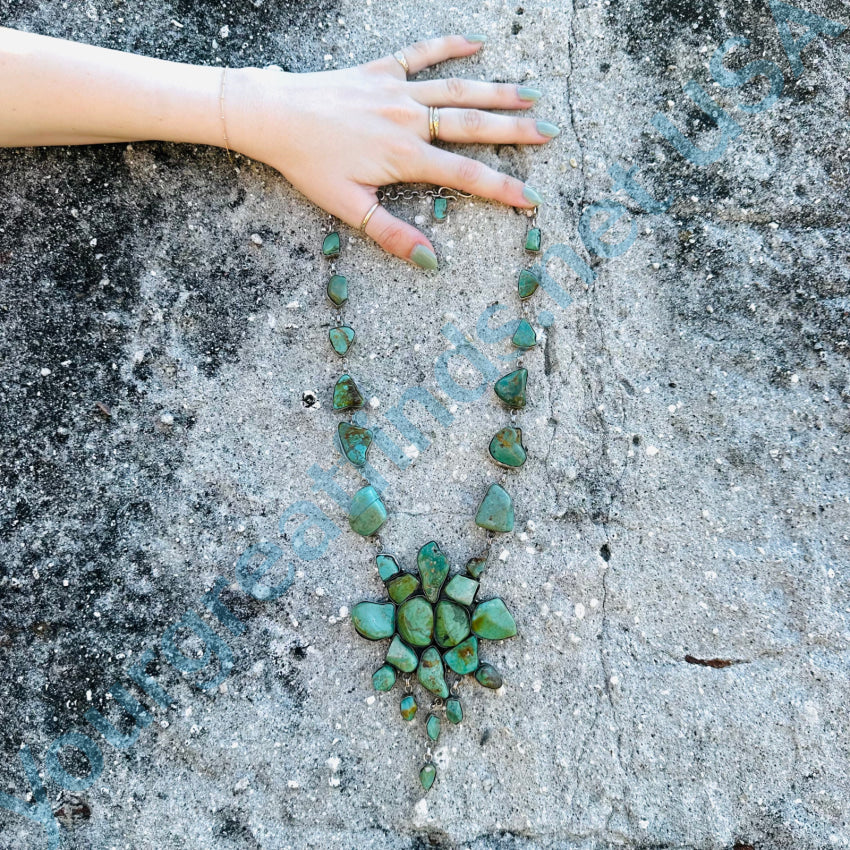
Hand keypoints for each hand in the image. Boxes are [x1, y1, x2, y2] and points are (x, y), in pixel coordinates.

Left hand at [225, 35, 557, 267]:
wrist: (274, 115)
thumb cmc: (308, 164)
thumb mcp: (349, 208)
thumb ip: (392, 234)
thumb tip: (429, 261)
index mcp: (405, 156)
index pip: (466, 175)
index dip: (502, 188)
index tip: (532, 200)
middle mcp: (409, 119)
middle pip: (473, 124)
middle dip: (515, 130)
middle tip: (550, 132)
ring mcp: (397, 90)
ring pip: (457, 88)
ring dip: (496, 90)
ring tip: (530, 93)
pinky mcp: (380, 69)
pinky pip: (421, 53)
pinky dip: (449, 45)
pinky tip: (476, 43)